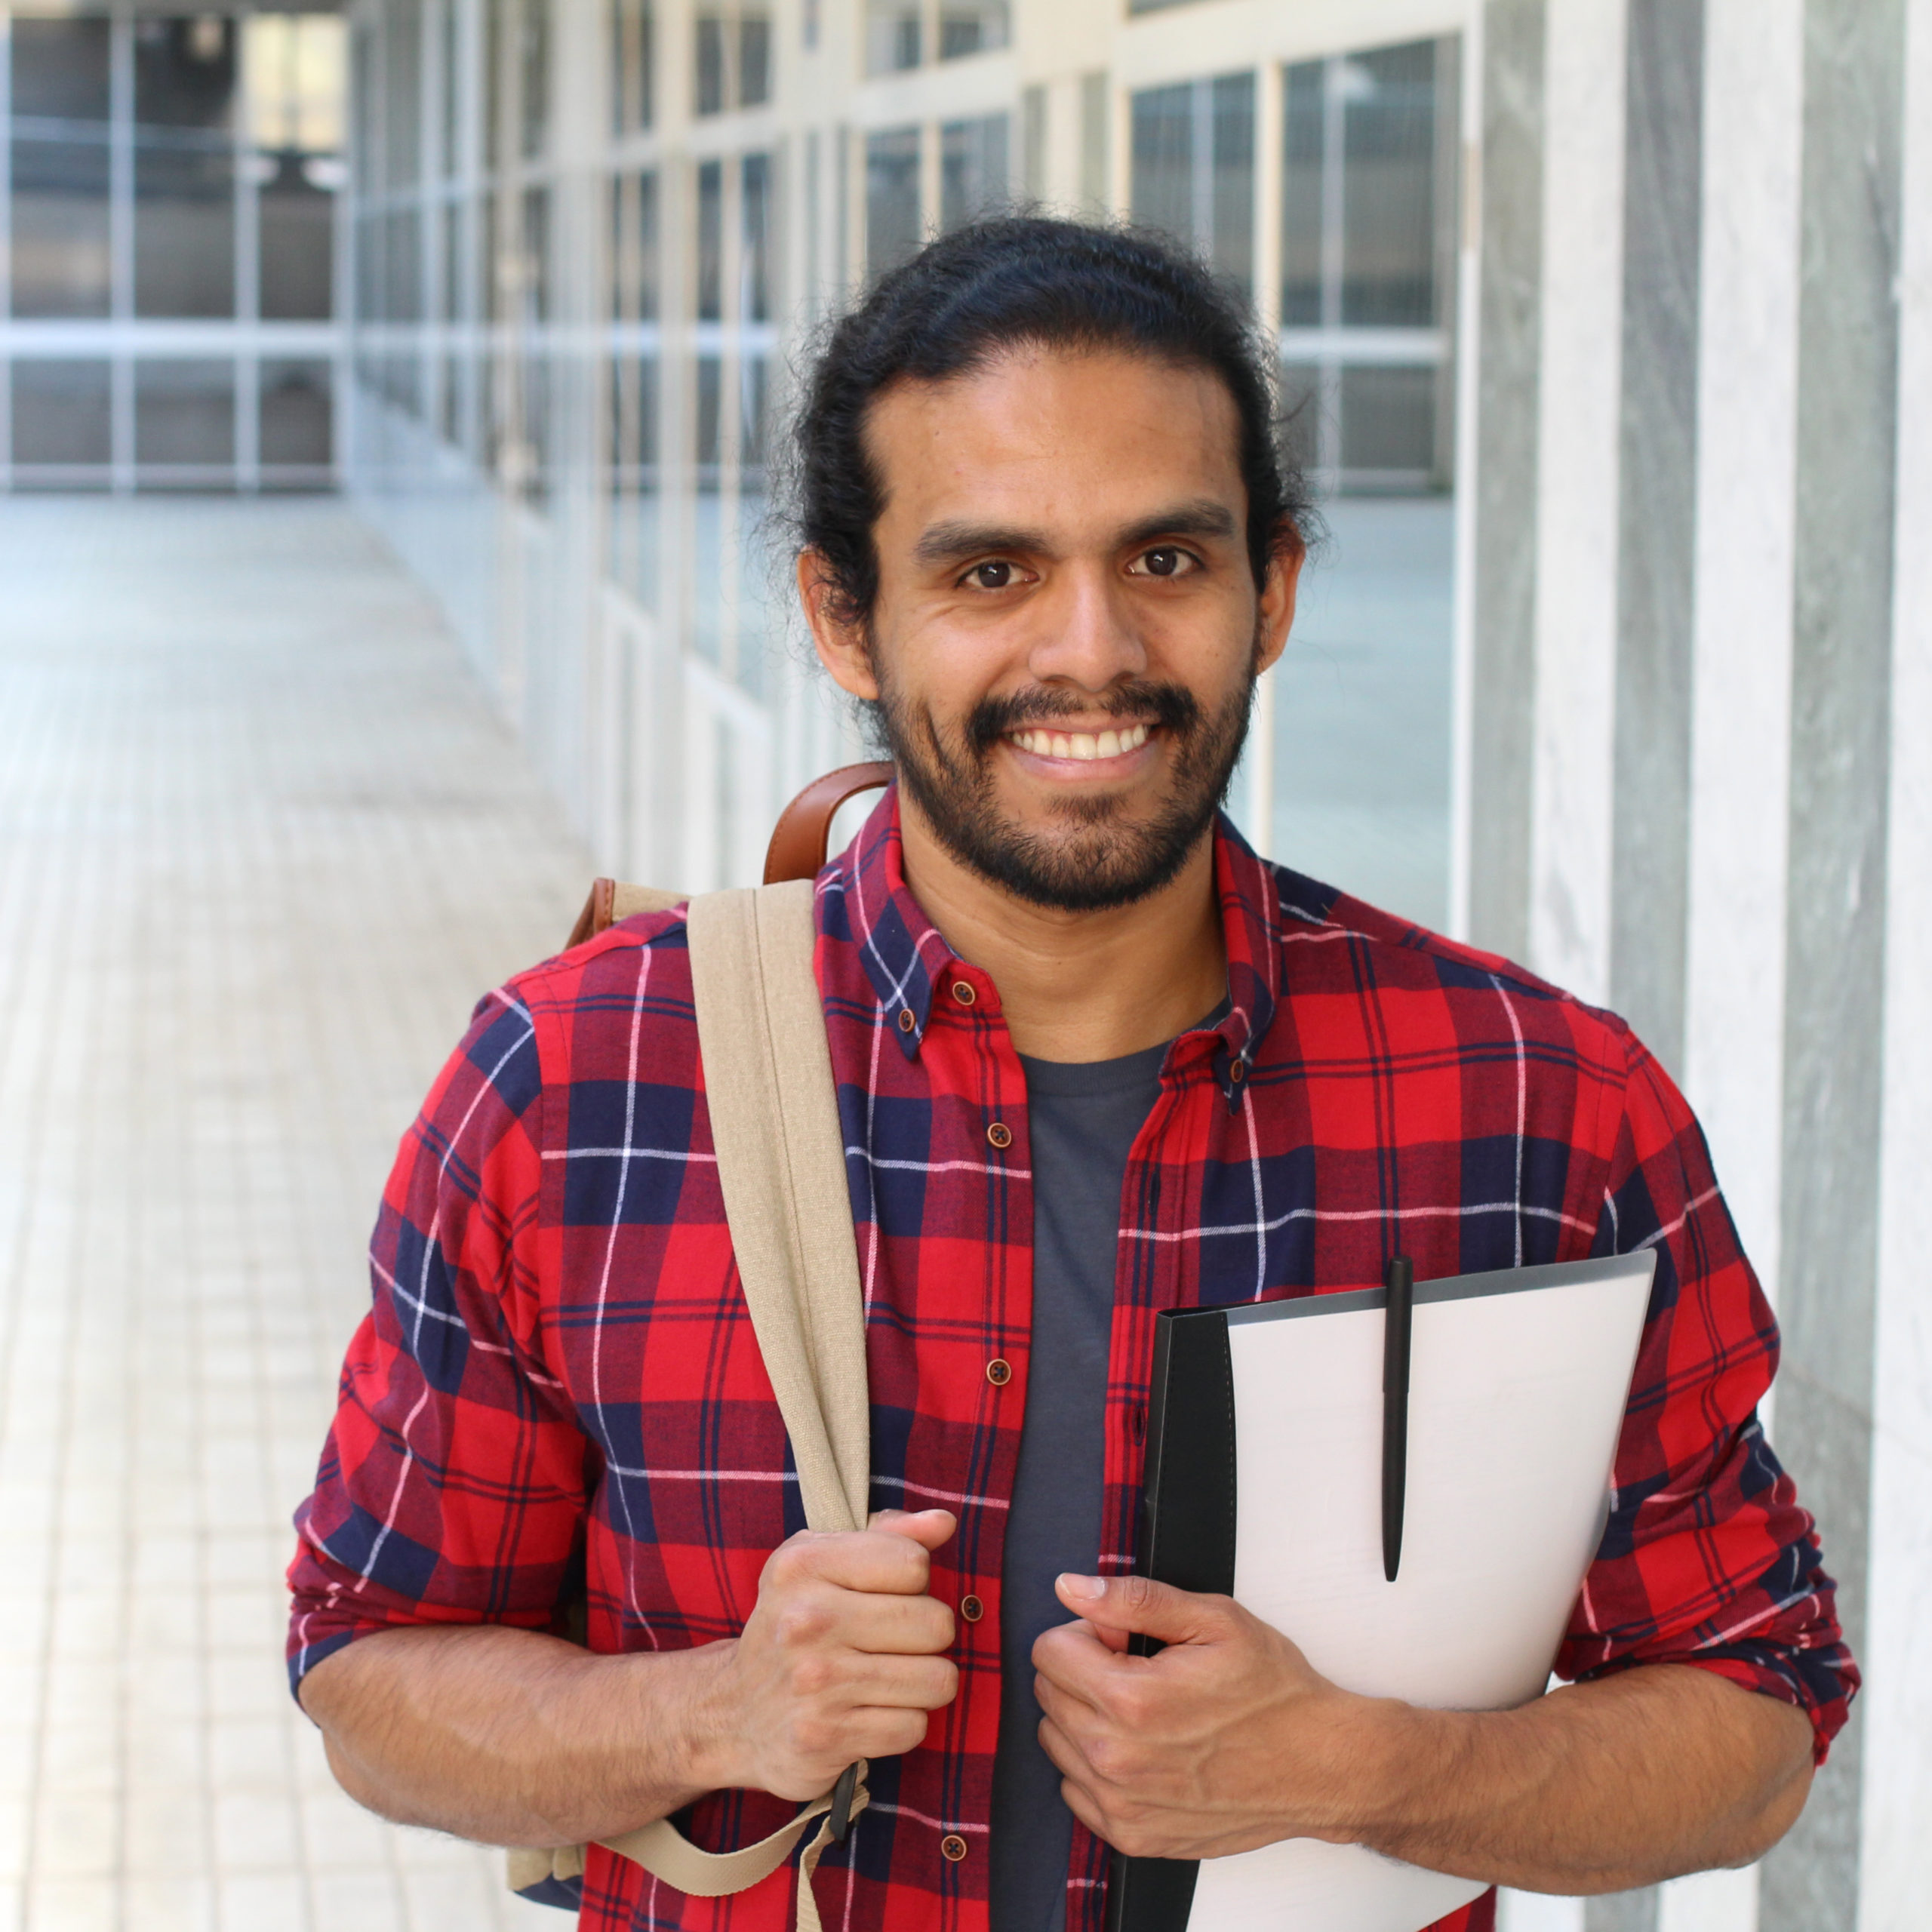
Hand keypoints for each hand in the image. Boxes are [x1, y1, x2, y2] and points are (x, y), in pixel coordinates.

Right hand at [698, 1509, 959, 1802]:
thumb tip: (945, 1522)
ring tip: (887, 1677)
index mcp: (804, 1565)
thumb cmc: (796, 1623)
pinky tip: (869, 1711)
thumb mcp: (824, 1561)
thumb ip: (890, 1534)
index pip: (914, 1563)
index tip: (886, 1594)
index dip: (914, 1581)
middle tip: (892, 1642)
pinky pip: (913, 1726)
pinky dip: (902, 1722)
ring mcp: (815, 1683)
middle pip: (936, 1623)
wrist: (731, 1712)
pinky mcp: (825, 1738)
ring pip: (936, 1679)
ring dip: (923, 1682)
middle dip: (928, 1636)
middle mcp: (806, 1620)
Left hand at [1032, 1571, 1379, 1860]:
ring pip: (1056, 1740)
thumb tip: (1071, 1588)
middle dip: (1085, 1670)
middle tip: (1142, 1672)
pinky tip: (1145, 1751)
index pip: (1048, 1651)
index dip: (1088, 1632)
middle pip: (1048, 1693)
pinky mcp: (1132, 1835)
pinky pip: (1075, 1789)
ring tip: (1148, 1713)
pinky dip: (1098, 1765)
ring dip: (1088, 1718)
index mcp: (1131, 1700)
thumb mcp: (1213, 1620)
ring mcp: (1121, 1805)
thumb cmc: (1274, 1693)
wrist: (1320, 1766)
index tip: (1126, 1640)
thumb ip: (1133, 1599)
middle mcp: (1116, 1759)